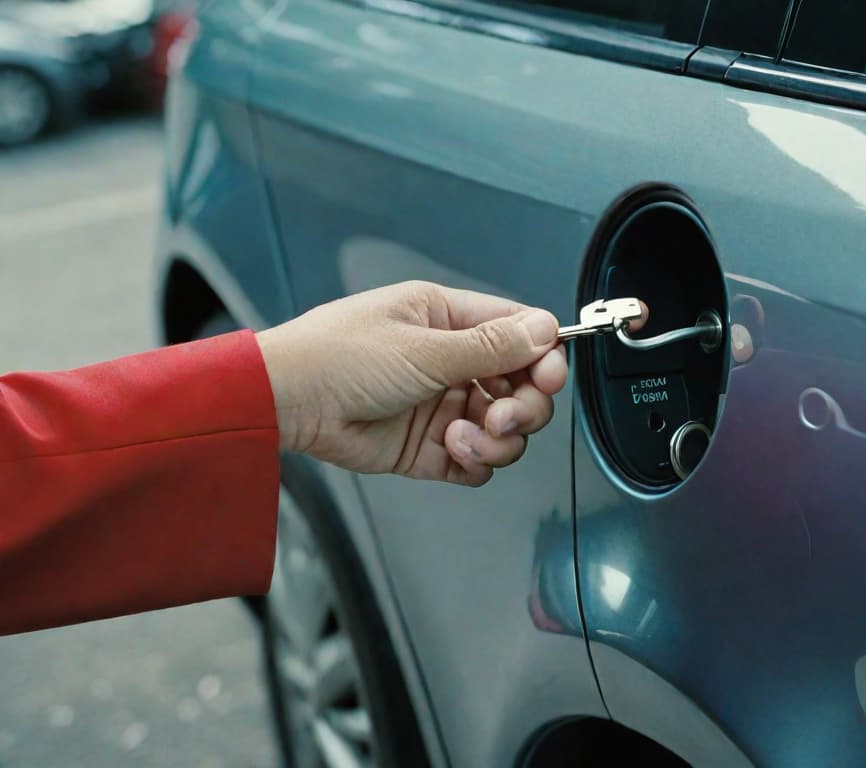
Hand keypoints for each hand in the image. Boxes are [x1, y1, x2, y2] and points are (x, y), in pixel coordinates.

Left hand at [255, 281, 567, 485]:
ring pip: (503, 428)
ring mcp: (441, 404)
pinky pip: (476, 459)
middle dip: (524, 406)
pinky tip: (453, 451)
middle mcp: (450, 360)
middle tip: (503, 416)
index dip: (543, 358)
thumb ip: (489, 346)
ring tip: (466, 437)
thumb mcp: (421, 347)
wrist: (286, 403)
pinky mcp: (428, 446)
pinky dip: (476, 461)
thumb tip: (544, 329)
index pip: (519, 334)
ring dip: (498, 439)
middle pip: (521, 386)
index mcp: (448, 319)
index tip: (548, 378)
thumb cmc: (336, 356)